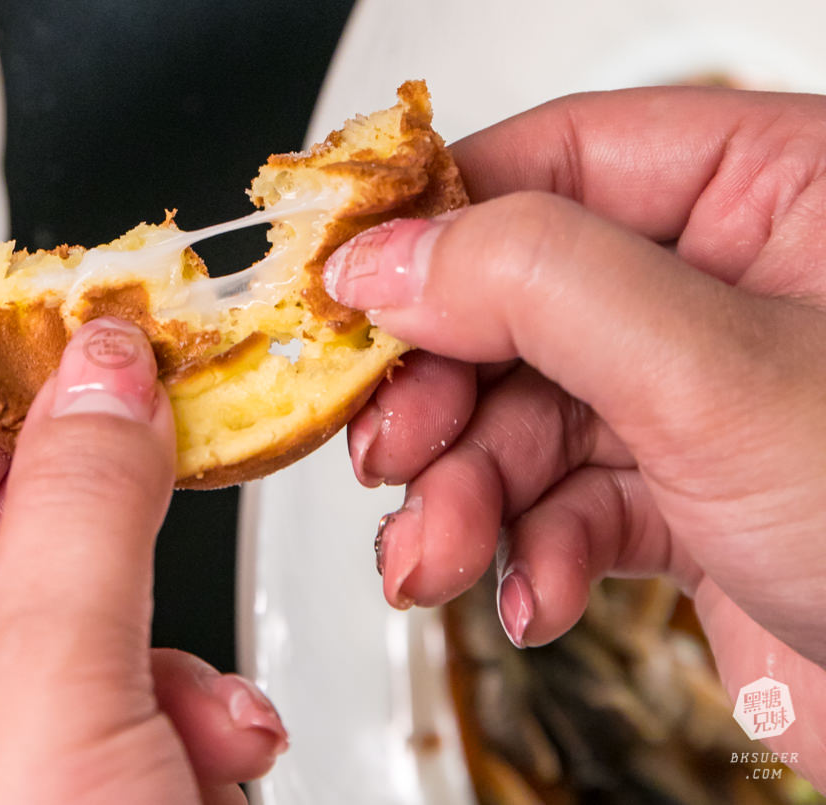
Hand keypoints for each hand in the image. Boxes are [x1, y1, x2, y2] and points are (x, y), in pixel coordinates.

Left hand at [0, 318, 285, 804]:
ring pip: (61, 684)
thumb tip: (102, 381)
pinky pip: (107, 750)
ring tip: (204, 699)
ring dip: (160, 675)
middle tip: (136, 441)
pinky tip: (212, 754)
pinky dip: (175, 741)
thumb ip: (75, 524)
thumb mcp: (44, 706)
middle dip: (88, 550)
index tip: (16, 362)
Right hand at [323, 87, 825, 787]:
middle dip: (438, 397)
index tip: (343, 292)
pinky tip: (535, 592)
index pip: (550, 161)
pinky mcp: (684, 495)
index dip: (431, 228)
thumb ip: (542, 286)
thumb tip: (392, 257)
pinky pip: (562, 503)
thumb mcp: (722, 374)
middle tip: (384, 448)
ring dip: (463, 496)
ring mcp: (699, 396)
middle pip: (512, 303)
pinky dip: (529, 554)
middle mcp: (726, 285)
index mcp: (770, 191)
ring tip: (439, 551)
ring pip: (521, 418)